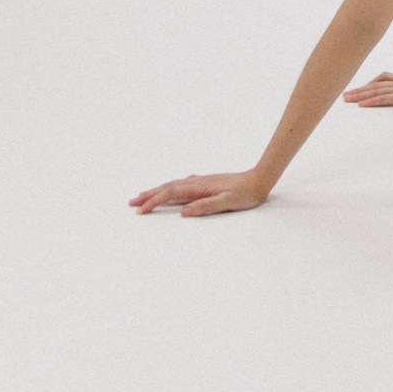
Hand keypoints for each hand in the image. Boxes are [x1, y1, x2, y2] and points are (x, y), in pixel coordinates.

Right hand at [129, 171, 270, 216]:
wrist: (260, 179)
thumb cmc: (246, 194)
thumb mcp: (228, 202)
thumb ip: (206, 206)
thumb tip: (183, 212)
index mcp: (200, 187)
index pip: (171, 193)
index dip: (154, 202)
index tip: (140, 211)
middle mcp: (198, 182)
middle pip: (168, 187)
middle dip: (149, 195)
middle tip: (132, 203)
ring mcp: (202, 181)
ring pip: (174, 184)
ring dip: (158, 190)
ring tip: (144, 195)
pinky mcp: (207, 183)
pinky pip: (182, 184)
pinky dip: (171, 187)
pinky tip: (172, 189)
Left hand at [342, 71, 392, 109]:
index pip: (384, 78)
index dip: (371, 82)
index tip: (360, 87)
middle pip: (375, 85)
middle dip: (359, 90)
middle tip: (345, 94)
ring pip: (376, 91)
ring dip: (360, 95)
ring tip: (347, 99)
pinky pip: (384, 99)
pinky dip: (371, 101)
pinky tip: (361, 105)